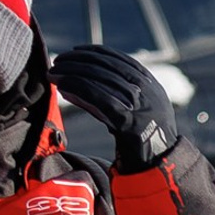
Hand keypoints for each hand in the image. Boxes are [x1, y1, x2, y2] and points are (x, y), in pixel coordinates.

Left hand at [51, 44, 177, 171]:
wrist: (161, 164)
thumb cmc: (144, 139)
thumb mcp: (138, 112)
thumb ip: (114, 97)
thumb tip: (73, 85)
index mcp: (153, 86)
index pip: (121, 59)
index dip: (96, 52)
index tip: (76, 50)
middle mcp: (147, 92)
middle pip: (107, 66)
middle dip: (79, 60)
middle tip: (59, 61)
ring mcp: (138, 105)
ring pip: (99, 78)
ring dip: (72, 72)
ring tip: (54, 72)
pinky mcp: (126, 119)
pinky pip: (97, 97)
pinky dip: (77, 88)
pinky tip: (62, 87)